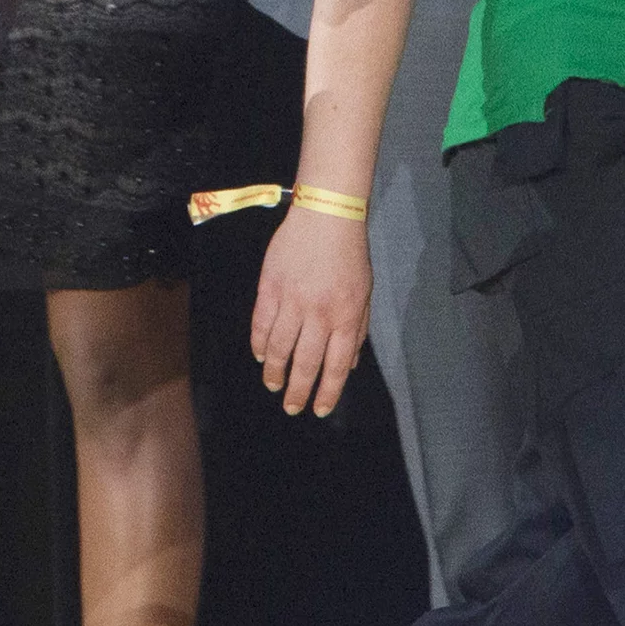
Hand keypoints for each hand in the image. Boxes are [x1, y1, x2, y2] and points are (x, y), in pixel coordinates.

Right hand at [252, 202, 373, 416]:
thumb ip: (358, 330)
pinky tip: (261, 356)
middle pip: (306, 363)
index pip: (336, 366)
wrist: (327, 216)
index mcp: (346, 317)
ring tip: (273, 385)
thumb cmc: (349, 255)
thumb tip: (349, 364)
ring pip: (280, 349)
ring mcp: (292, 302)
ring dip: (275, 372)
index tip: (319, 409)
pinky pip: (261, 324)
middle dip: (298, 391)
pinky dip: (260, 344)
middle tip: (291, 408)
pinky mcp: (270, 288)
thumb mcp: (364, 294)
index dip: (327, 392)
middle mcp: (319, 315)